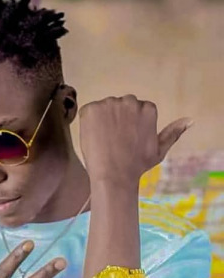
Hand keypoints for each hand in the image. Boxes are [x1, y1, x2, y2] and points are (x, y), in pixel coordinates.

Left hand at [78, 95, 193, 185]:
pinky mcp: (91, 109)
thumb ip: (172, 132)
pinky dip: (88, 124)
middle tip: (114, 142)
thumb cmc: (136, 166)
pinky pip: (88, 112)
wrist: (113, 176)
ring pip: (104, 109)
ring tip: (104, 142)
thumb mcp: (159, 150)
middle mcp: (129, 101)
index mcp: (148, 108)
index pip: (134, 110)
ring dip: (102, 121)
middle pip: (119, 106)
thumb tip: (190, 120)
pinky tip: (94, 138)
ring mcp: (109, 104)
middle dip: (116, 120)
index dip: (128, 126)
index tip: (126, 141)